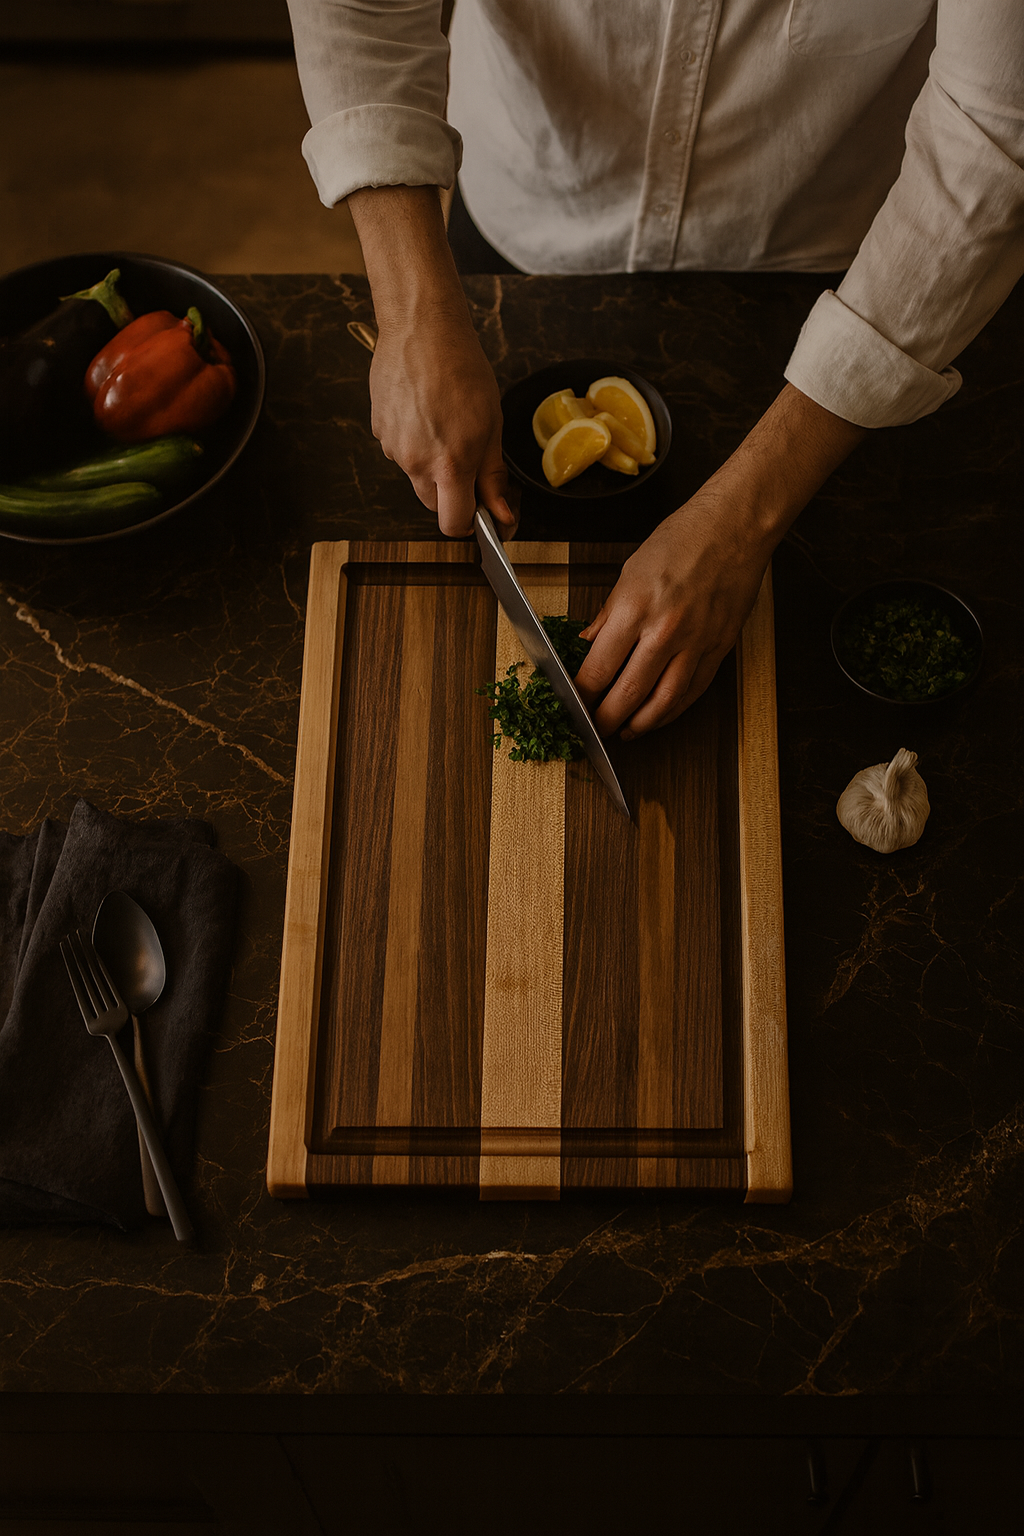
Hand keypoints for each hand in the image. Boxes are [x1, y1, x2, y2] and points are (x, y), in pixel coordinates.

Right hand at [347, 183, 514, 538]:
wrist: (422, 330)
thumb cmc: (462, 370)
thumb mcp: (491, 425)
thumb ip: (492, 476)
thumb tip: (500, 515)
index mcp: (450, 464)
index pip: (453, 524)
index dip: (468, 523)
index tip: (480, 512)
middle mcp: (416, 463)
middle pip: (433, 504)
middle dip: (451, 494)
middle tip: (467, 460)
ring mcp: (393, 449)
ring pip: (416, 477)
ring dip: (431, 465)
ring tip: (444, 424)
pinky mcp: (379, 431)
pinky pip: (400, 452)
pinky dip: (414, 442)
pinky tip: (424, 413)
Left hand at [573, 382, 866, 736]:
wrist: (735, 529)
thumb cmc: (682, 540)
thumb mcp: (629, 572)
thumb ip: (608, 616)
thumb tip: (589, 646)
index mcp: (635, 609)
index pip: (598, 669)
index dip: (582, 694)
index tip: (575, 703)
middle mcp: (665, 632)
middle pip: (627, 694)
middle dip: (606, 718)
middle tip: (595, 727)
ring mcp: (696, 644)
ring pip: (663, 703)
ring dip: (640, 725)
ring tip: (625, 731)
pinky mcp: (719, 649)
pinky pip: (692, 692)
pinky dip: (673, 711)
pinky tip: (658, 716)